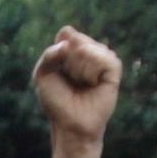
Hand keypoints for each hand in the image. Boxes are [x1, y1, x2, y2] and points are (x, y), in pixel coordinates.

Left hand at [31, 26, 121, 144]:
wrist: (71, 124)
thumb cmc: (57, 101)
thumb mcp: (42, 75)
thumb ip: (49, 54)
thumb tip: (68, 44)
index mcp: (72, 49)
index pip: (67, 33)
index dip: (60, 50)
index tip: (58, 70)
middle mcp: (90, 51)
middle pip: (78, 38)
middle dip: (69, 61)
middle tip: (71, 80)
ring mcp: (103, 59)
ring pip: (89, 48)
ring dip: (79, 68)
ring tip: (82, 83)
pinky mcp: (114, 70)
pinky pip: (104, 57)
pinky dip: (92, 71)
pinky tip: (93, 83)